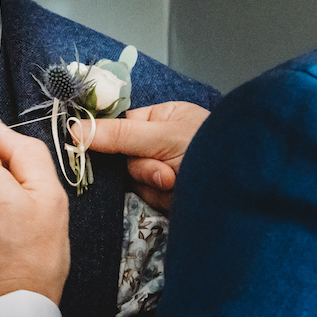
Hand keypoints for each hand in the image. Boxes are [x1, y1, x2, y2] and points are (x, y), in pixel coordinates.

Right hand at [83, 101, 209, 211]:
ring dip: (155, 184)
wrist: (242, 193)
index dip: (112, 138)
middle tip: (166, 169)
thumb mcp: (163, 137)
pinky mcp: (170, 195)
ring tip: (179, 181)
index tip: (91, 145)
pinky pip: (148, 197)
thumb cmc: (211, 150)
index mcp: (164, 118)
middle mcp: (163, 142)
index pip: (123, 126)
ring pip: (136, 180)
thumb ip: (119, 135)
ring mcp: (166, 169)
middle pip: (126, 157)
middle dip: (144, 167)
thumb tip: (75, 129)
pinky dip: (162, 198)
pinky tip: (181, 195)